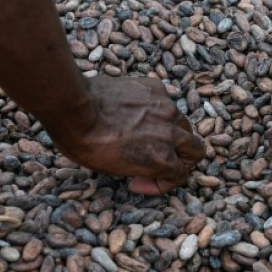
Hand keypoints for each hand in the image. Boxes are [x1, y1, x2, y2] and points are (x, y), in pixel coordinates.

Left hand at [52, 76, 204, 195]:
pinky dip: (156, 108)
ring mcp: (165, 107)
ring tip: (146, 133)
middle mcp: (170, 132)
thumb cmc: (86, 143)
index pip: (182, 175)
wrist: (74, 110)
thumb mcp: (114, 170)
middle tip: (163, 159)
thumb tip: (145, 165)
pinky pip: (165, 100)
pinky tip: (134, 111)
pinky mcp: (154, 87)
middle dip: (184, 157)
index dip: (163, 183)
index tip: (141, 181)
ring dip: (171, 131)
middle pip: (196, 148)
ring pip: (182, 122)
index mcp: (162, 158)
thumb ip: (141, 167)